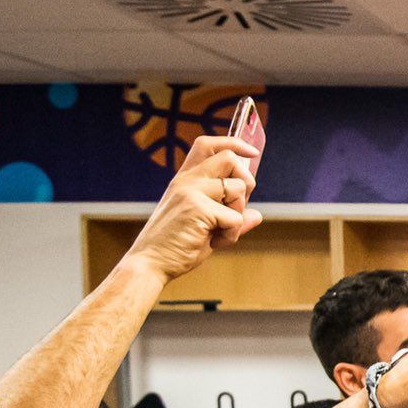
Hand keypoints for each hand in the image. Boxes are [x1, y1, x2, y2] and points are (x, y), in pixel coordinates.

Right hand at [125, 135, 261, 280]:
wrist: (150, 263)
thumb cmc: (176, 246)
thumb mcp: (205, 227)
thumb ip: (229, 216)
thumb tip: (257, 215)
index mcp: (185, 179)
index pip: (208, 145)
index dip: (233, 144)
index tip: (252, 153)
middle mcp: (187, 180)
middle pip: (230, 159)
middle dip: (246, 181)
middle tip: (236, 206)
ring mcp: (191, 192)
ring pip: (238, 189)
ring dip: (238, 214)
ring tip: (218, 232)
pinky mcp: (198, 208)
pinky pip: (236, 218)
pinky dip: (232, 235)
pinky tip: (214, 243)